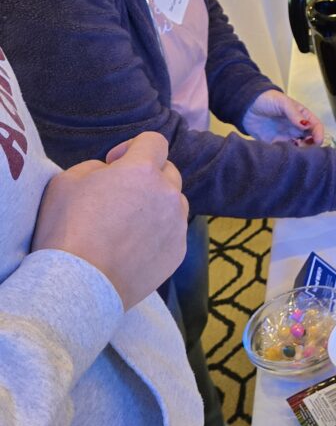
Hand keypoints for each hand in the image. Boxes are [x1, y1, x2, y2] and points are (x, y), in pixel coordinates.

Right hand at [31, 132, 188, 310]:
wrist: (79, 284)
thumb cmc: (68, 229)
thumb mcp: (66, 181)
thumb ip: (95, 167)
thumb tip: (111, 172)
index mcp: (142, 171)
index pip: (154, 141)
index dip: (133, 147)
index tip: (115, 164)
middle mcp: (168, 193)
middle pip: (168, 171)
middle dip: (148, 176)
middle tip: (121, 195)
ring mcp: (177, 223)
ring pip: (175, 202)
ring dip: (157, 204)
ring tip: (129, 223)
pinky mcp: (179, 250)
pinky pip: (173, 231)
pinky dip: (159, 232)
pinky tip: (134, 247)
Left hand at [241, 90, 323, 146]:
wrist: (246, 106)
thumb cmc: (267, 100)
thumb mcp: (283, 102)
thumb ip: (295, 114)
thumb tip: (307, 126)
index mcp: (302, 116)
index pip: (316, 126)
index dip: (319, 134)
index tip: (317, 141)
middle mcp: (297, 128)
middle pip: (310, 140)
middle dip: (311, 146)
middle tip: (303, 147)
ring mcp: (287, 137)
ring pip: (299, 148)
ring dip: (300, 152)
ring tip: (293, 150)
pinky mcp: (275, 144)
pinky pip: (285, 152)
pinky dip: (287, 155)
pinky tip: (284, 153)